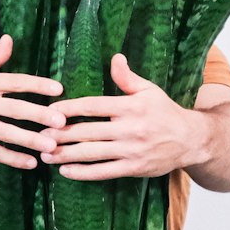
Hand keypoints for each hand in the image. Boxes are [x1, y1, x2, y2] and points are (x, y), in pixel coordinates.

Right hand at [0, 34, 65, 170]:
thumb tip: (10, 39)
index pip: (15, 81)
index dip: (37, 85)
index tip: (58, 89)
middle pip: (15, 109)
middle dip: (39, 115)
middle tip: (61, 121)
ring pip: (7, 133)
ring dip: (30, 140)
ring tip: (51, 146)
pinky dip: (12, 159)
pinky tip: (30, 163)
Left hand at [36, 53, 203, 179]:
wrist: (191, 140)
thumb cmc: (166, 112)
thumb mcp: (149, 90)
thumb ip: (127, 78)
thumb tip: (115, 58)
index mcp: (130, 106)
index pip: (93, 106)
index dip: (68, 108)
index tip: (50, 111)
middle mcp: (130, 128)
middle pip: (87, 131)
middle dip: (60, 134)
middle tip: (38, 135)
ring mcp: (131, 150)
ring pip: (92, 153)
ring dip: (65, 154)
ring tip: (45, 154)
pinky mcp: (134, 168)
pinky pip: (103, 172)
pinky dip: (82, 172)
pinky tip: (65, 170)